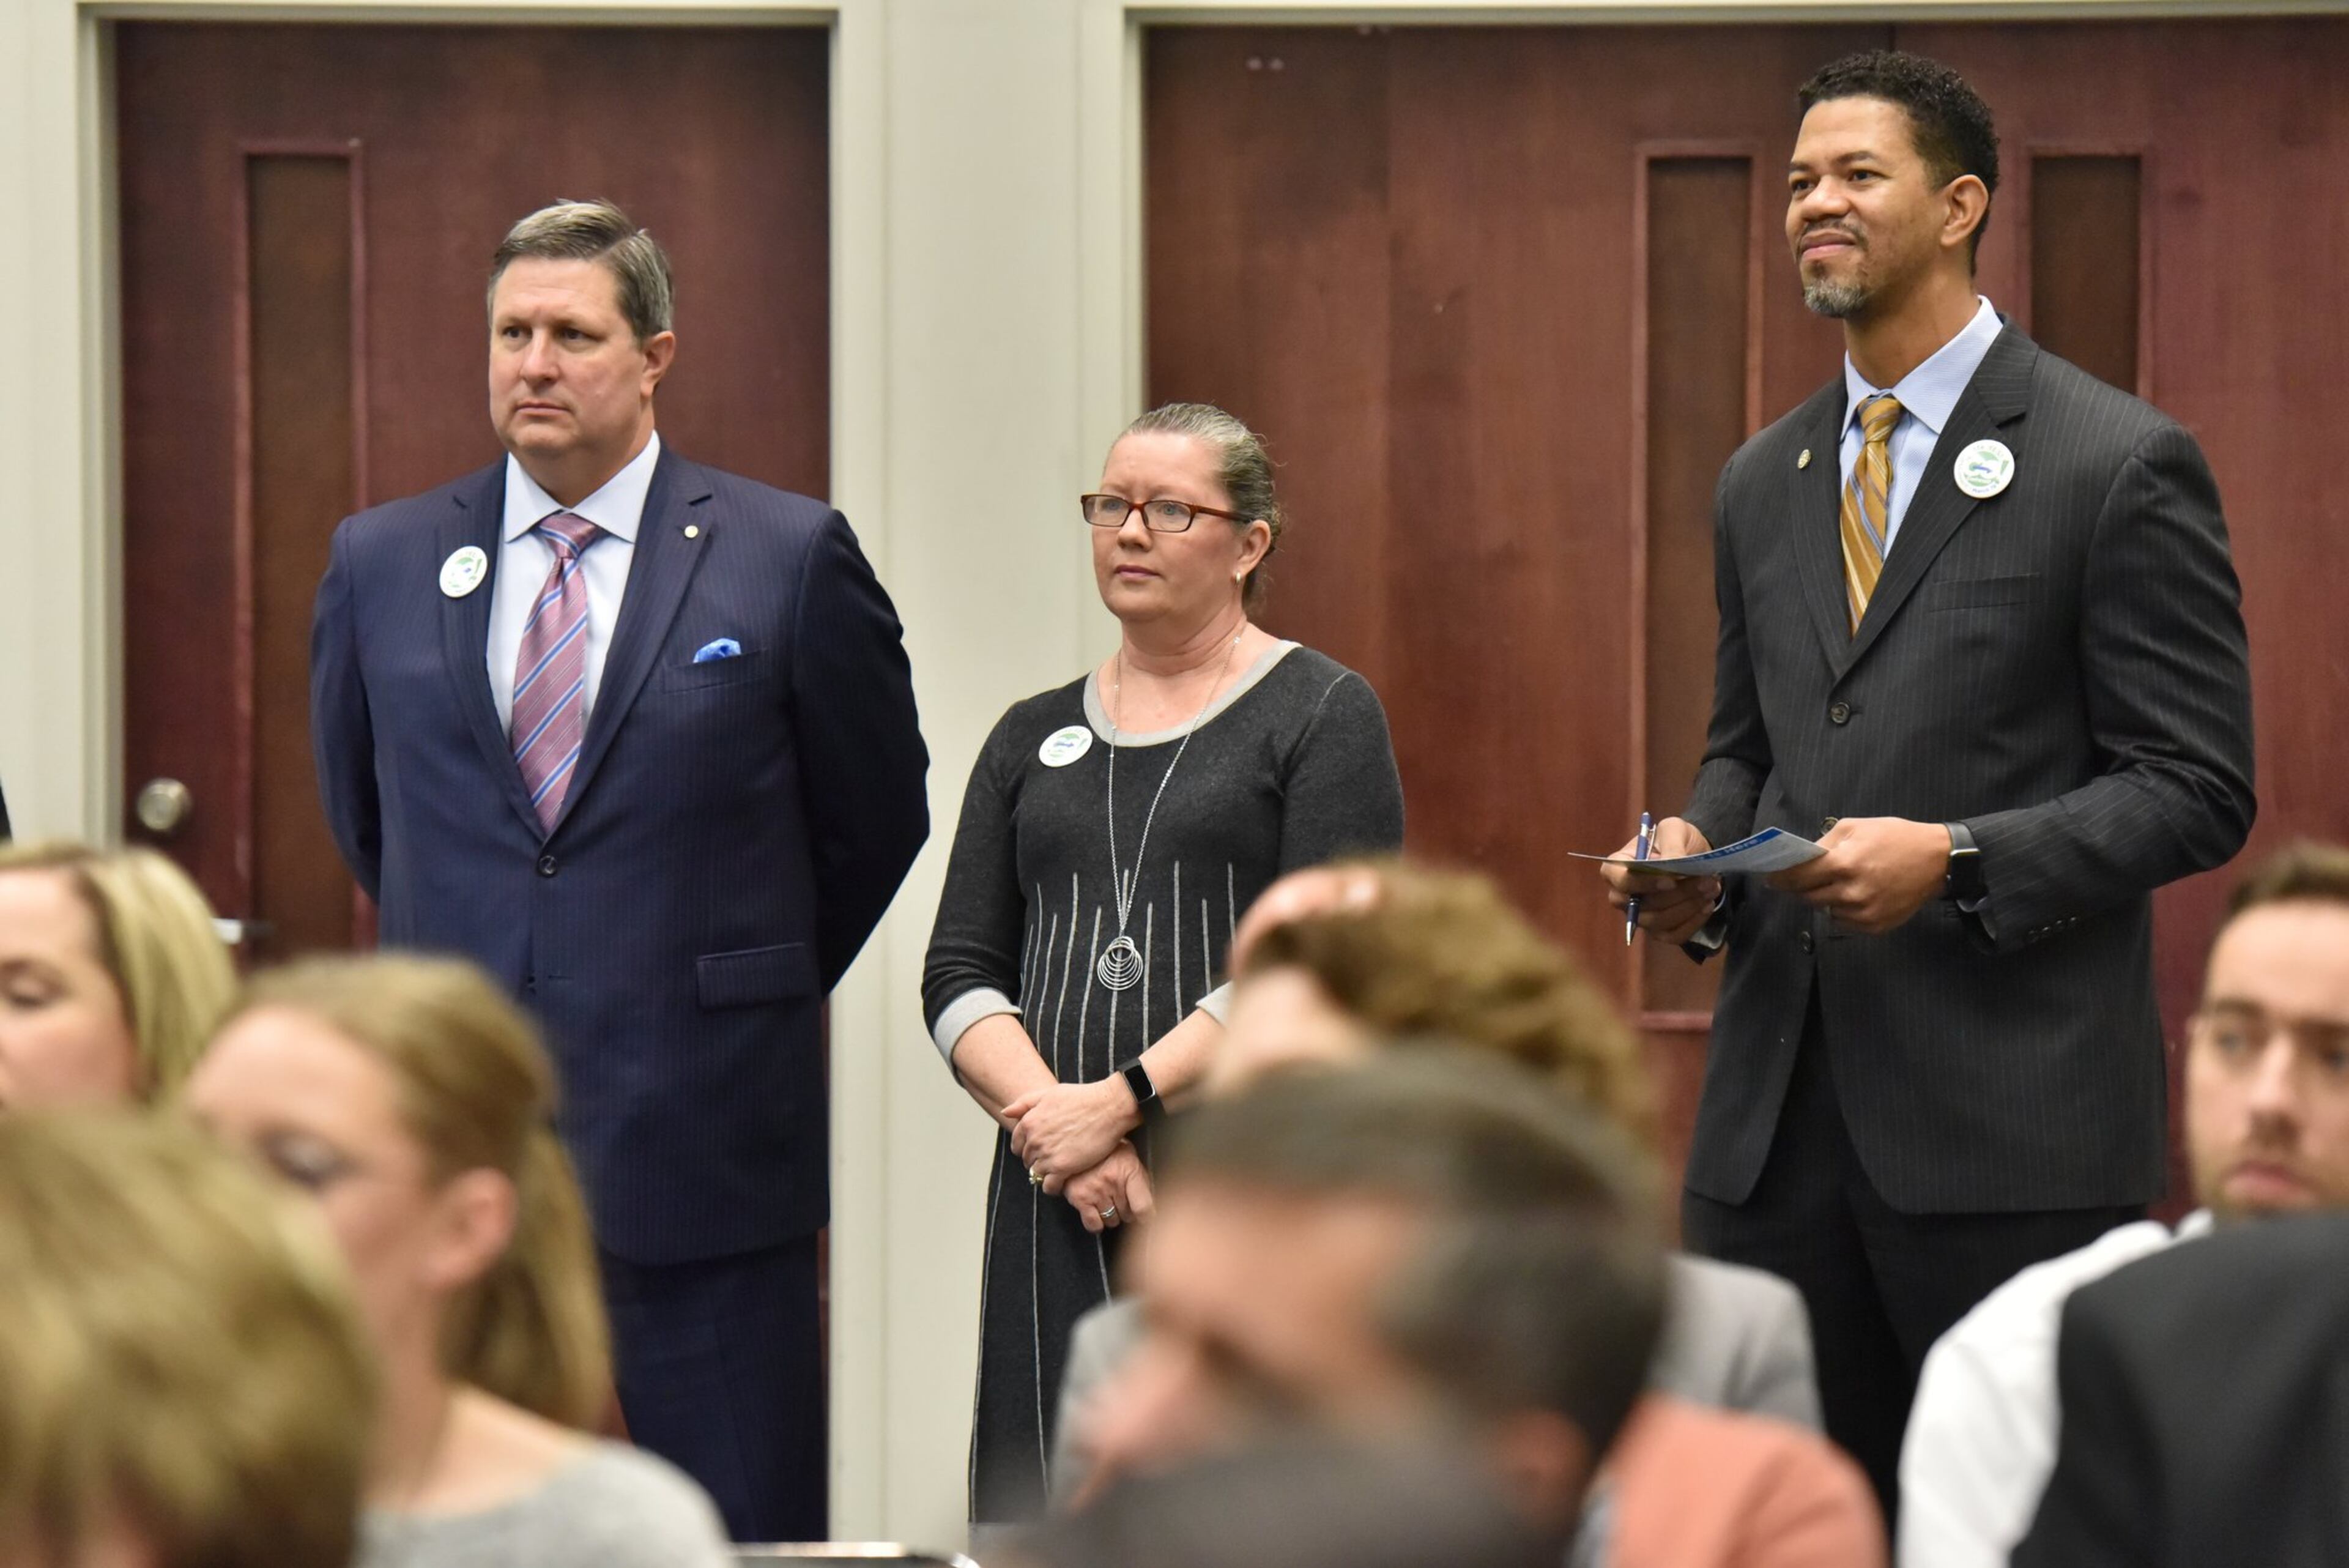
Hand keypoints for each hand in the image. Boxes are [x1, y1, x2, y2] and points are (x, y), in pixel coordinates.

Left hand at [1006, 1078, 1139, 1189]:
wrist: (1108, 1107)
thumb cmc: (1082, 1097)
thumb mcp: (1049, 1093)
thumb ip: (1024, 1103)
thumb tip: (1005, 1112)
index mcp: (1029, 1122)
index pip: (1017, 1143)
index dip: (1026, 1148)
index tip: (1039, 1150)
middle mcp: (1034, 1140)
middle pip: (1027, 1159)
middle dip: (1037, 1160)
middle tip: (1052, 1159)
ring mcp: (1047, 1155)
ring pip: (1036, 1174)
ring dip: (1045, 1174)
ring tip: (1059, 1171)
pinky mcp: (1063, 1168)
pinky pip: (1049, 1186)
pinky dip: (1053, 1187)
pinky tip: (1062, 1182)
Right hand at [1061, 1141, 1153, 1233]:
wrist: (1079, 1141)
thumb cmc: (1109, 1151)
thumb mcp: (1131, 1159)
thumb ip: (1142, 1181)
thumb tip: (1152, 1206)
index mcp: (1130, 1170)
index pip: (1143, 1206)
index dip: (1147, 1217)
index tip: (1146, 1219)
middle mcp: (1113, 1181)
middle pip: (1128, 1215)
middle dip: (1127, 1211)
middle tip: (1122, 1200)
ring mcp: (1095, 1190)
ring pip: (1111, 1221)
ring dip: (1112, 1215)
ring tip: (1108, 1201)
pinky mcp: (1078, 1198)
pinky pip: (1093, 1224)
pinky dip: (1096, 1223)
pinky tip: (1097, 1212)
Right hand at [1600, 816, 1722, 945]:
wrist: (1692, 855)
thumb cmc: (1675, 840)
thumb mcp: (1674, 829)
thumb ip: (1672, 844)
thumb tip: (1674, 863)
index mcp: (1616, 869)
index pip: (1621, 881)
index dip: (1644, 883)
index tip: (1671, 880)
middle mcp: (1623, 897)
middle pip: (1644, 906)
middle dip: (1678, 895)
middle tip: (1706, 881)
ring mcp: (1640, 916)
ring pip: (1660, 922)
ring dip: (1689, 907)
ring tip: (1711, 888)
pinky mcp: (1658, 930)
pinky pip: (1673, 935)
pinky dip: (1693, 922)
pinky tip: (1706, 905)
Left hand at [1768, 817, 1951, 933]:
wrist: (1937, 861)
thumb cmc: (1894, 837)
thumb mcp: (1855, 827)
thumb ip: (1824, 844)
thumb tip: (1800, 859)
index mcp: (1844, 864)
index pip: (1797, 877)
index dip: (1779, 878)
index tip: (1769, 877)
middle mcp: (1851, 893)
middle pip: (1807, 897)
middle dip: (1801, 888)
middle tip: (1804, 879)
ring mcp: (1864, 913)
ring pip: (1825, 911)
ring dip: (1824, 899)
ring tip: (1839, 883)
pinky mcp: (1876, 927)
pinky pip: (1844, 922)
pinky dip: (1843, 910)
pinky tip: (1857, 895)